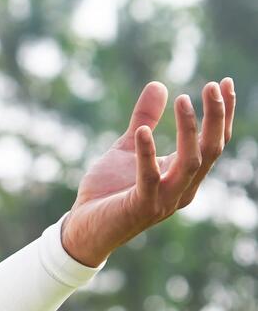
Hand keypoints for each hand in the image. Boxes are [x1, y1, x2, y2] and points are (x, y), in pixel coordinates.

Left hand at [60, 77, 235, 266]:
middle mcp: (182, 189)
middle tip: (212, 86)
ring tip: (183, 99)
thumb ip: (144, 119)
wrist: (85, 228)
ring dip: (189, 130)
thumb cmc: (109, 190)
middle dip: (216, 118)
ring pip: (190, 163)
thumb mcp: (128, 147)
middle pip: (211, 150)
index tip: (224, 82)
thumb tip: (159, 84)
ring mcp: (164, 200)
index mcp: (183, 175)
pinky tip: (142, 131)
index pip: (214, 143)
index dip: (223, 114)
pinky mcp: (141, 206)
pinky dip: (147, 154)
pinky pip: (149, 178)